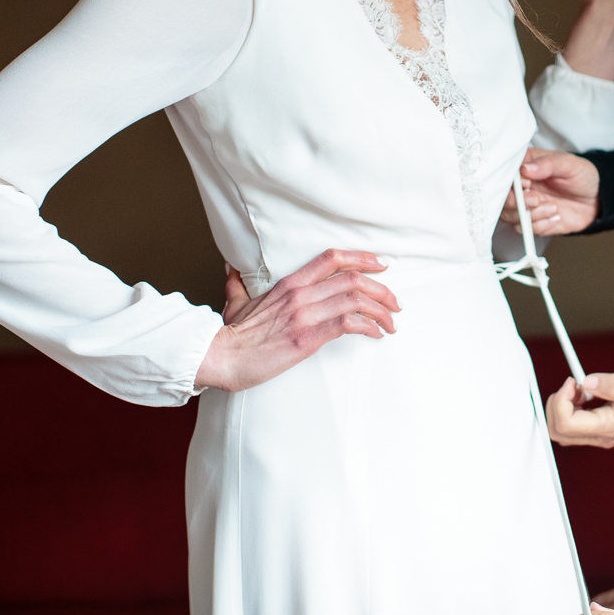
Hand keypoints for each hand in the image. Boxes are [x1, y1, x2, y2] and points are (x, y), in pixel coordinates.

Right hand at [194, 250, 399, 391]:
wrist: (219, 357)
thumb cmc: (230, 335)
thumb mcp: (236, 302)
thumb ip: (238, 284)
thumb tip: (231, 269)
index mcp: (288, 284)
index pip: (332, 258)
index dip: (362, 257)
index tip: (382, 264)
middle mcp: (300, 294)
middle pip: (352, 279)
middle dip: (382, 289)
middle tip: (395, 303)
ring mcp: (304, 315)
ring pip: (355, 299)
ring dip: (380, 310)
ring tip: (391, 322)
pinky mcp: (307, 338)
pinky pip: (347, 324)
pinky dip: (368, 327)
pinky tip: (376, 334)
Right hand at [502, 148, 600, 234]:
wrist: (596, 199)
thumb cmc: (582, 177)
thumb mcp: (569, 164)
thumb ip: (548, 164)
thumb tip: (526, 168)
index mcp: (527, 167)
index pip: (505, 174)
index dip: (513, 182)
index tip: (528, 183)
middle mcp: (522, 187)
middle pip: (502, 198)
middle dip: (518, 202)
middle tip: (537, 199)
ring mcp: (526, 205)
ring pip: (509, 216)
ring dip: (531, 215)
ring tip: (553, 207)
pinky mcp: (533, 221)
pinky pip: (525, 229)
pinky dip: (541, 225)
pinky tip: (555, 216)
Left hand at [546, 366, 613, 447]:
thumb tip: (588, 382)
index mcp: (610, 427)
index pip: (568, 424)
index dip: (562, 401)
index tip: (572, 382)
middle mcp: (601, 437)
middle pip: (558, 431)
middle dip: (558, 404)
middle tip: (573, 385)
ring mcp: (595, 437)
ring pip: (559, 431)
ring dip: (561, 407)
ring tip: (580, 390)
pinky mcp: (591, 433)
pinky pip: (567, 427)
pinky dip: (566, 409)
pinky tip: (581, 396)